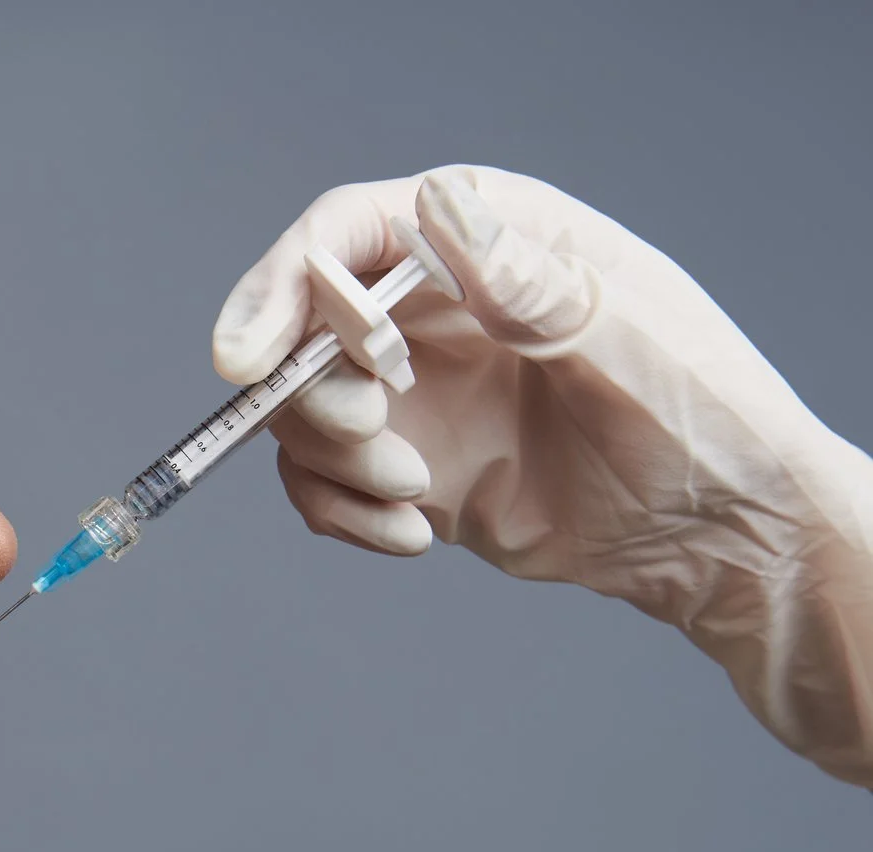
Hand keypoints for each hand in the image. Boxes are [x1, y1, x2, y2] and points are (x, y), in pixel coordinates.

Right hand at [213, 164, 872, 785]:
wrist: (711, 533)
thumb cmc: (697, 418)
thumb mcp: (623, 338)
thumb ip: (526, 281)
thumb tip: (440, 210)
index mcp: (485, 237)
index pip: (345, 234)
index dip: (281, 287)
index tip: (246, 361)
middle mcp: (430, 305)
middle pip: (297, 326)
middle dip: (312, 392)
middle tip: (383, 436)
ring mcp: (411, 388)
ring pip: (298, 411)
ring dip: (336, 460)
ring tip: (418, 492)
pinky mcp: (402, 461)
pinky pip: (319, 483)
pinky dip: (345, 515)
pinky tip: (416, 534)